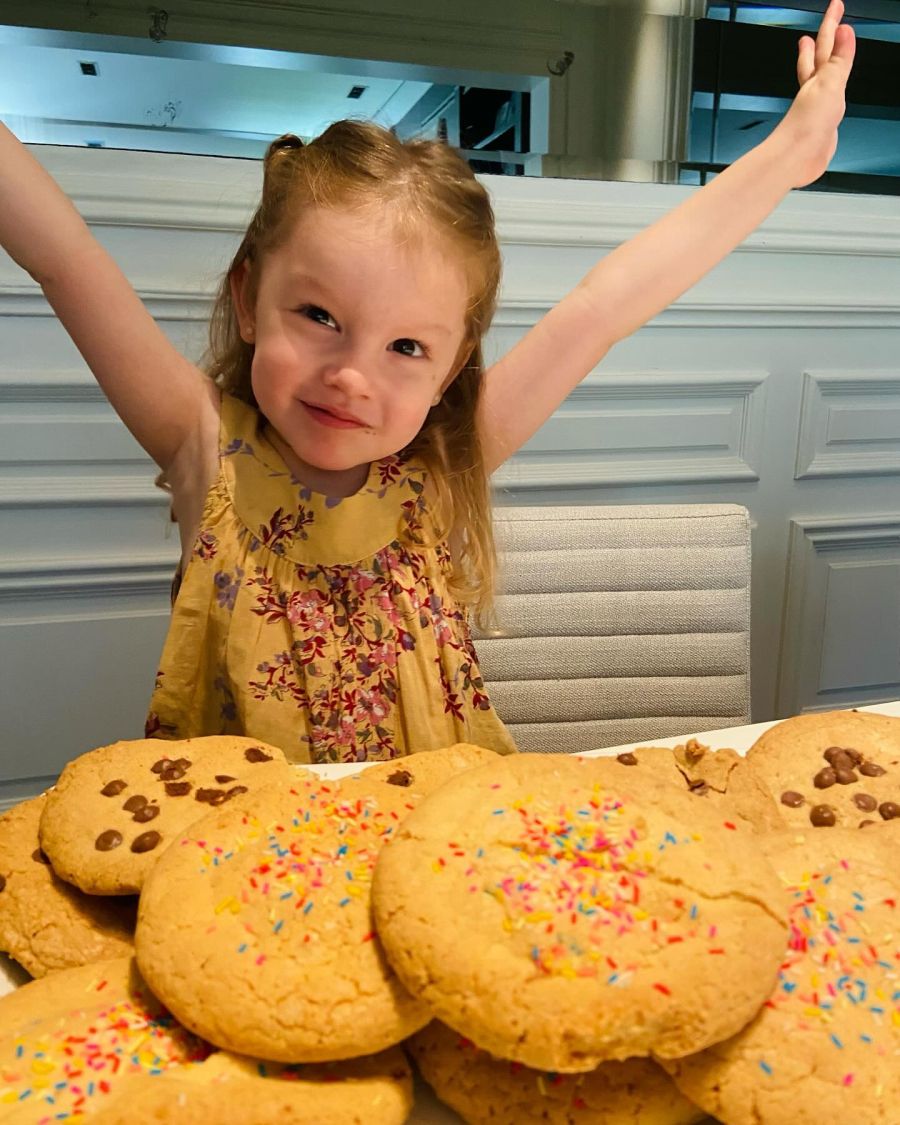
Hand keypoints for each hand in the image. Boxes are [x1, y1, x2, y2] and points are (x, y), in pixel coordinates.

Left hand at [775, 0, 855, 187]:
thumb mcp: (830, 85)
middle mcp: (815, 90)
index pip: (826, 45)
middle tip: (826, 26)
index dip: (831, 25)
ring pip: (820, 80)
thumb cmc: (805, 125)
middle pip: (819, 59)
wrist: (796, 158)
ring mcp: (817, 108)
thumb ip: (839, 60)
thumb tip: (844, 31)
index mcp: (817, 78)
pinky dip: (828, 94)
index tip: (836, 6)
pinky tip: (828, 97)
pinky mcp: (821, 126)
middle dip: (823, 41)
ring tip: (820, 55)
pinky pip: (827, 103)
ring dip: (821, 65)